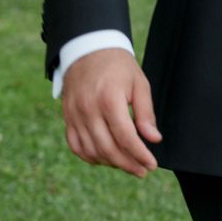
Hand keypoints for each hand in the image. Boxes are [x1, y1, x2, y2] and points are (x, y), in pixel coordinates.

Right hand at [61, 48, 161, 178]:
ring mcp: (75, 115)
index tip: (152, 164)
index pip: (126, 137)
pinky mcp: (67, 118)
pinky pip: (76, 146)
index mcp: (109, 99)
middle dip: (127, 164)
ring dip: (110, 163)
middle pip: (108, 148)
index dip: (140, 154)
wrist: (88, 49)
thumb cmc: (118, 66)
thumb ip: (145, 112)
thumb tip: (153, 139)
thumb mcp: (139, 83)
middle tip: (142, 171)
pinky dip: (90, 157)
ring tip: (127, 164)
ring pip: (91, 151)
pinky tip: (105, 159)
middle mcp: (89, 110)